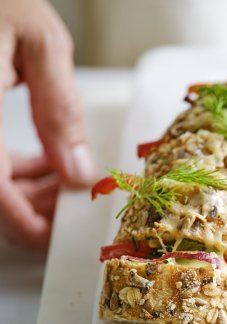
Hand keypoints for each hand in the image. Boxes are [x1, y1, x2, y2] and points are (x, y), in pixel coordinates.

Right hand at [0, 0, 94, 248]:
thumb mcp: (40, 43)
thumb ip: (59, 110)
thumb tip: (76, 172)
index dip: (26, 225)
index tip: (60, 237)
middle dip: (33, 207)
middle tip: (77, 200)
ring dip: (24, 191)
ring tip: (68, 178)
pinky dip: (9, 169)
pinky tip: (45, 161)